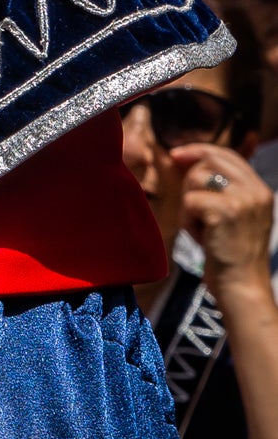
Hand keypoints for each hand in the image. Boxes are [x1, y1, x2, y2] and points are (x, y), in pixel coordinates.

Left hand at [176, 143, 274, 287]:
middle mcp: (256, 191)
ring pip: (197, 179)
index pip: (228, 155)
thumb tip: (192, 162)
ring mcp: (243, 200)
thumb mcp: (237, 217)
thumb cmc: (231, 257)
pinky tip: (202, 239)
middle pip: (210, 160)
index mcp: (261, 190)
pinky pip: (190, 201)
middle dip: (190, 178)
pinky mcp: (225, 211)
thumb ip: (225, 190)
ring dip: (190, 205)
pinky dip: (188, 222)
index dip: (200, 151)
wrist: (242, 288)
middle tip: (190, 205)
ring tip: (203, 229)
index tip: (177, 154)